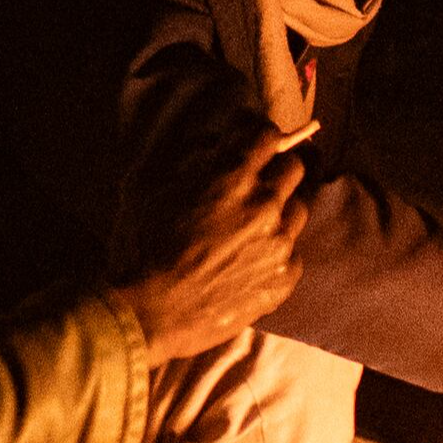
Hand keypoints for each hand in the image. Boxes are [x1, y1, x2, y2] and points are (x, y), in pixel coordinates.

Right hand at [121, 137, 306, 362]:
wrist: (154, 311)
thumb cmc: (142, 244)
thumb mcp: (148, 183)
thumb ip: (186, 153)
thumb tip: (215, 142)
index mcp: (232, 175)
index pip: (268, 133)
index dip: (257, 131)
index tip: (249, 136)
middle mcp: (265, 204)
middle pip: (296, 166)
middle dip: (278, 164)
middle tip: (264, 172)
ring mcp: (280, 242)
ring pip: (300, 207)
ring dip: (282, 205)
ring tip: (260, 217)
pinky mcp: (285, 276)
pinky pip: (293, 251)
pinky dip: (277, 248)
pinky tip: (254, 256)